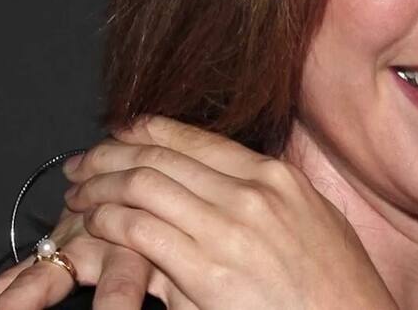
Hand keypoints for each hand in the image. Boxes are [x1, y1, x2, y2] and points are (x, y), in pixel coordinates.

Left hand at [0, 116, 394, 308]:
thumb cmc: (337, 287)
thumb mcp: (311, 223)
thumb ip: (263, 203)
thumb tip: (214, 193)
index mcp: (277, 178)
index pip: (196, 140)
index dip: (148, 132)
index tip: (122, 132)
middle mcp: (251, 194)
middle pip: (162, 158)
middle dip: (111, 155)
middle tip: (84, 163)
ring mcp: (228, 229)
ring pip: (142, 186)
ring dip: (100, 187)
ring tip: (80, 196)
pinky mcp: (205, 271)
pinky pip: (139, 230)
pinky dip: (107, 223)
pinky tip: (96, 227)